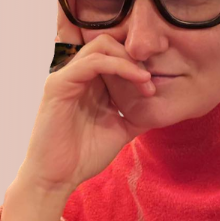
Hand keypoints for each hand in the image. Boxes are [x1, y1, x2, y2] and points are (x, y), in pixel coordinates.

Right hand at [15, 1, 155, 194]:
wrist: (57, 178)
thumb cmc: (83, 156)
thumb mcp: (119, 129)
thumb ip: (135, 112)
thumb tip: (162, 104)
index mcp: (88, 82)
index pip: (113, 52)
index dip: (137, 59)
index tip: (155, 81)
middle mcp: (76, 74)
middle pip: (108, 42)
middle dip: (135, 56)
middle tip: (151, 81)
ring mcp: (66, 76)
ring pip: (101, 46)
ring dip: (130, 60)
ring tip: (146, 82)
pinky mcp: (59, 84)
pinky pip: (92, 62)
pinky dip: (119, 66)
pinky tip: (138, 80)